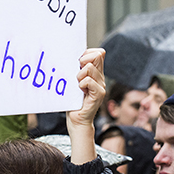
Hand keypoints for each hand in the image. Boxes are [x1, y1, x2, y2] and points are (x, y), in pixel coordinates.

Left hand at [66, 48, 105, 163]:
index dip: (87, 53)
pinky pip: (88, 81)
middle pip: (97, 56)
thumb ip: (76, 70)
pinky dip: (81, 84)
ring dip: (79, 75)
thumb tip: (73, 57)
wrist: (77, 120)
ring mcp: (101, 85)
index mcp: (95, 73)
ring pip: (89, 68)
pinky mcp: (99, 94)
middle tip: (76, 73)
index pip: (98, 53)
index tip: (77, 62)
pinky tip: (80, 91)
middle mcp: (100, 77)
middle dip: (83, 60)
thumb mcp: (73, 81)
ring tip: (77, 85)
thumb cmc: (72, 101)